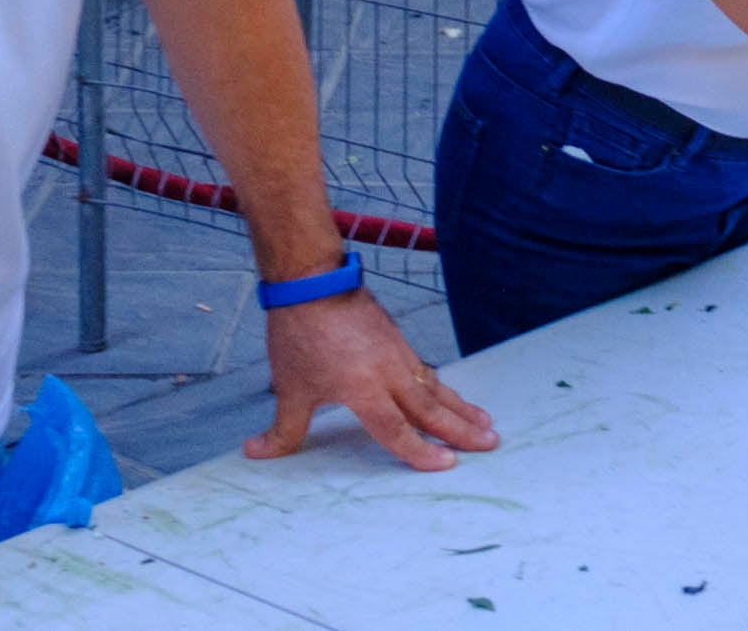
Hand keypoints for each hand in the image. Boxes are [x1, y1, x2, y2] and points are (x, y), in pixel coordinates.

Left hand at [250, 287, 498, 470]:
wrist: (313, 281)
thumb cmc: (300, 336)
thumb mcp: (290, 387)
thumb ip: (282, 428)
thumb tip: (255, 453)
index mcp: (363, 389)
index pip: (396, 430)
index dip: (420, 451)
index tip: (448, 466)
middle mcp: (389, 373)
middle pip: (431, 408)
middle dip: (462, 429)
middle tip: (492, 443)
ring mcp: (397, 353)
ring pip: (435, 387)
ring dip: (460, 408)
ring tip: (486, 424)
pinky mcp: (397, 339)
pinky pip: (426, 370)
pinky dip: (442, 387)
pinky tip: (449, 394)